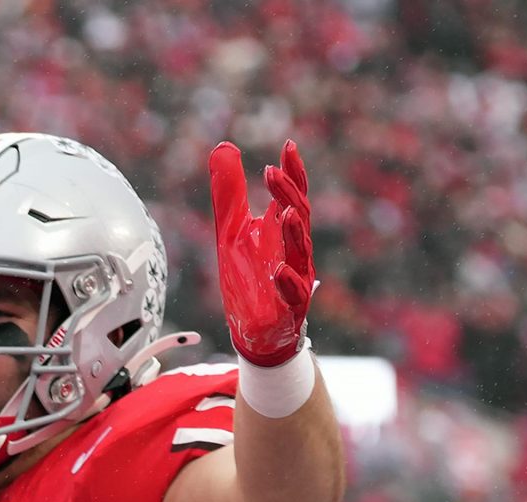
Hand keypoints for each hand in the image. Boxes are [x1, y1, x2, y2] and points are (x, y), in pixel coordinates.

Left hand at [208, 139, 314, 365]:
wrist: (252, 330)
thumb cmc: (248, 278)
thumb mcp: (230, 232)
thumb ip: (229, 194)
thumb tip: (224, 147)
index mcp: (283, 232)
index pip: (293, 196)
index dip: (293, 172)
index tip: (288, 146)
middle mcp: (295, 251)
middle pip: (298, 217)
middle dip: (288, 194)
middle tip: (272, 172)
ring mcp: (296, 279)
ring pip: (302, 253)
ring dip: (294, 231)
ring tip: (285, 210)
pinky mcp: (289, 309)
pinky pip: (294, 295)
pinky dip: (287, 281)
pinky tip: (280, 269)